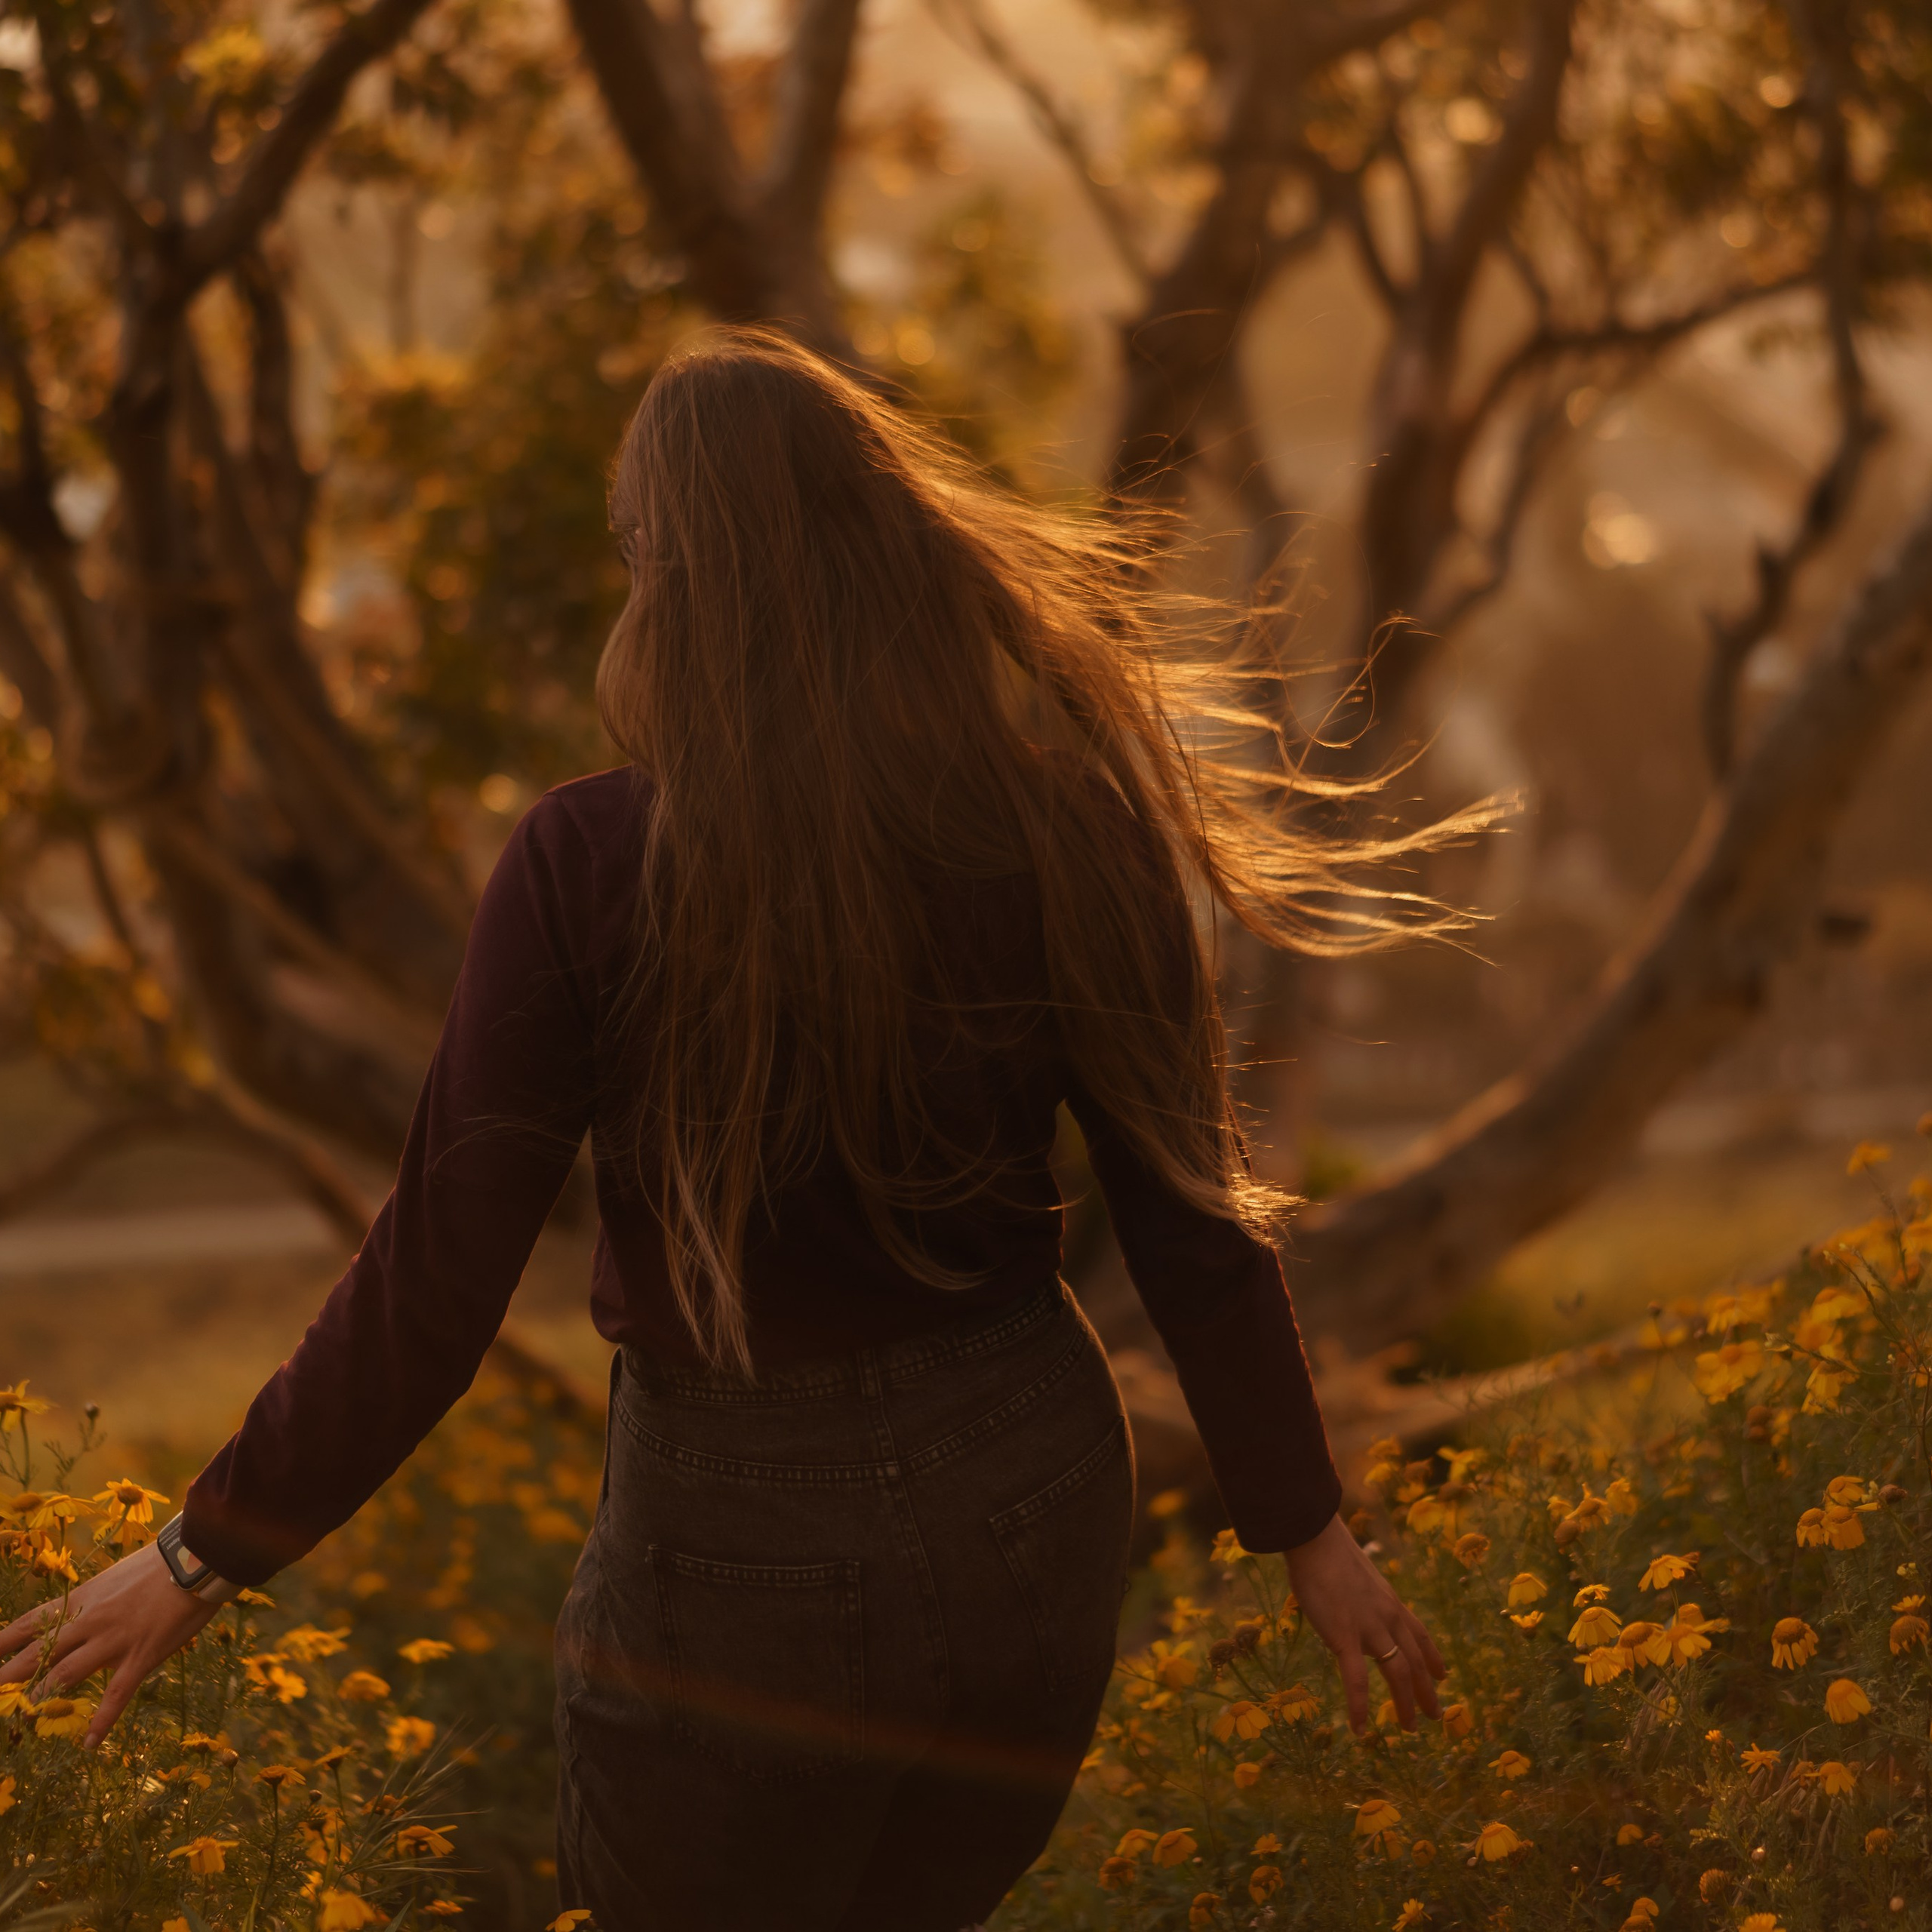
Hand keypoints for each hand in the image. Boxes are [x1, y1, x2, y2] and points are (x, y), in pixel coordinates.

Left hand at [0, 1540, 218, 1748]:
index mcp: (83, 1598)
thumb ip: (95, 1600)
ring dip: (42, 1697)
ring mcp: (113, 1641)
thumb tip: (81, 1613)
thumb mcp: (116, 1577)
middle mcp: (90, 1622)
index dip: (2, 1643)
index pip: (29, 1624)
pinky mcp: (140, 1657)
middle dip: (7, 1676)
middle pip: (37, 1655)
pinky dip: (102, 1722)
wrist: (197, 1560)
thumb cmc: (161, 1562)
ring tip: (25, 1717)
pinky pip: (116, 1695)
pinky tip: (89, 1744)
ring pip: (65, 1676)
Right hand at [1285, 1510, 1445, 1734]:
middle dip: (1427, 1691)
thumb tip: (1354, 1603)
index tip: (1443, 1676)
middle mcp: (1388, 1617)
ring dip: (1405, 1704)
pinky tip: (1359, 1729)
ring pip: (1398, 1673)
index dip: (1433, 1657)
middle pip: (1416, 1661)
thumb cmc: (1328, 1551)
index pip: (1420, 1634)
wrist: (1315, 1538)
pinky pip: (1355, 1680)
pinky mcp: (1344, 1637)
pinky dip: (1359, 1707)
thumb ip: (1362, 1596)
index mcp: (1390, 1602)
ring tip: (1409, 1729)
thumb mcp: (1358, 1575)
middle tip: (1435, 1716)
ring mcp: (1369, 1628)